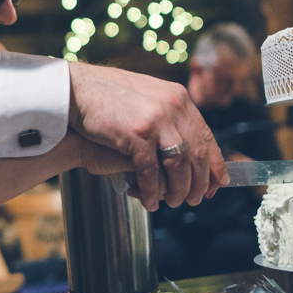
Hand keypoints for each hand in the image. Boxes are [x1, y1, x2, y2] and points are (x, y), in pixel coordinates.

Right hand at [67, 61, 227, 210]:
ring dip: (178, 190)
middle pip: (198, 154)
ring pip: (179, 166)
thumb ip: (166, 114)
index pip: (206, 136)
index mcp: (178, 97)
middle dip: (199, 183)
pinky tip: (149, 200)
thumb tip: (182, 142)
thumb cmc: (104, 96)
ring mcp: (156, 120)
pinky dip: (152, 190)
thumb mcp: (146, 97)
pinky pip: (151, 171)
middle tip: (195, 199)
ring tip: (173, 202)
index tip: (218, 183)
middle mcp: (173, 106)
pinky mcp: (137, 134)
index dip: (215, 164)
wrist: (74, 90)